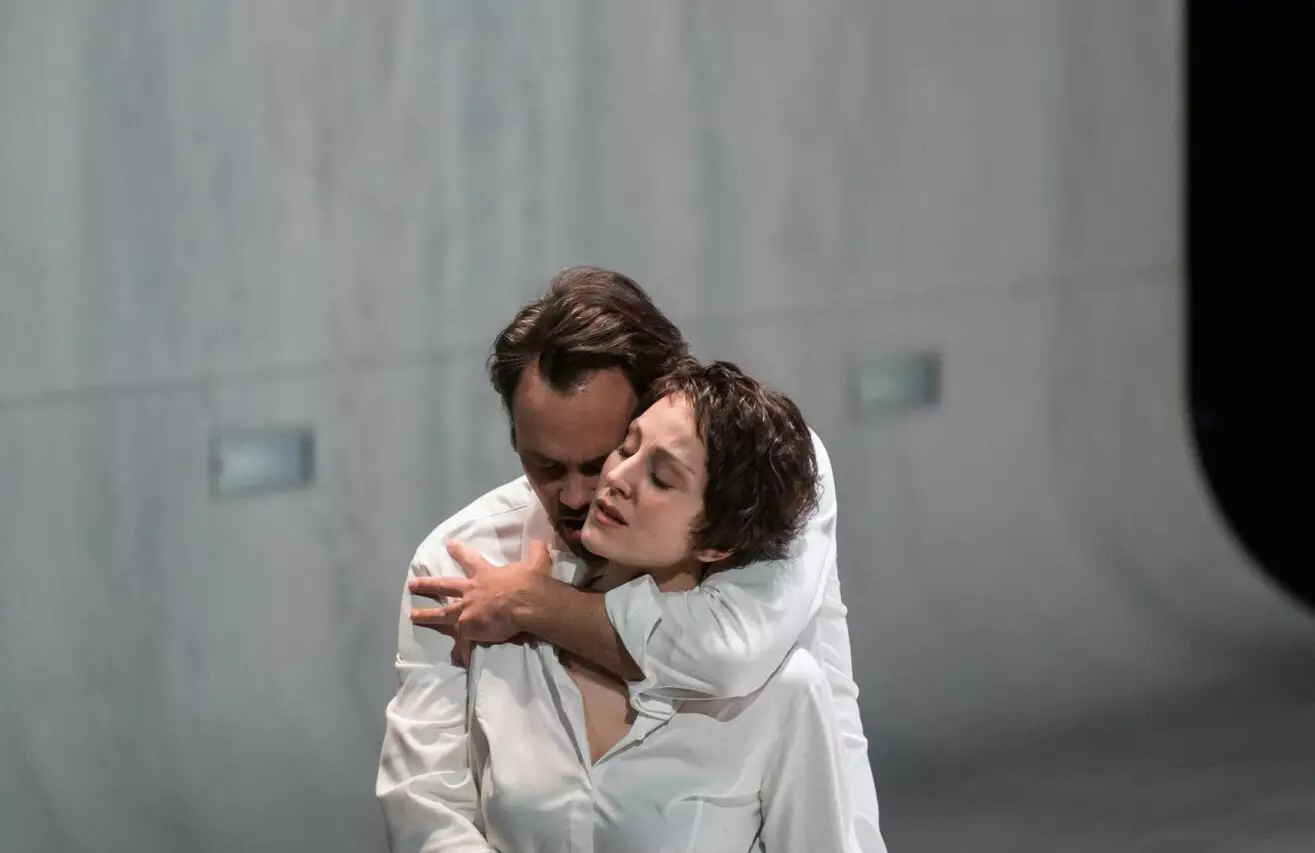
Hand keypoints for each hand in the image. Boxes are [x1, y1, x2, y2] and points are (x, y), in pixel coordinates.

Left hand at [410, 540, 552, 661]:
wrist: (526, 602)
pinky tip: (457, 659)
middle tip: (412, 584)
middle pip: (444, 586)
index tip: (449, 545)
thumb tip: (540, 540)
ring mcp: (467, 611)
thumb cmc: (530, 582)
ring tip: (413, 616)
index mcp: (485, 575)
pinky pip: (462, 642)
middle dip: (427, 585)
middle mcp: (471, 591)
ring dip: (426, 614)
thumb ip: (535, 552)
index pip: (469, 560)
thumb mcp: (536, 562)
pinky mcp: (469, 628)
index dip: (459, 552)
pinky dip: (461, 651)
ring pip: (442, 613)